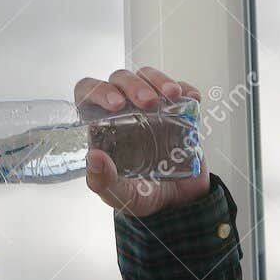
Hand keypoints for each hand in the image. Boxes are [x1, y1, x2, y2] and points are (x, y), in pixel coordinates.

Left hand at [73, 65, 208, 217]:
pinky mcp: (177, 110)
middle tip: (148, 103)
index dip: (97, 91)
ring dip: (158, 81)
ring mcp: (151, 108)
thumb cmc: (141, 194)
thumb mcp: (120, 195)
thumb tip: (93, 156)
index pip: (88, 94)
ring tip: (171, 96)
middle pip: (120, 80)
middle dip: (133, 85)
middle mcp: (123, 111)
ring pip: (147, 76)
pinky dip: (186, 89)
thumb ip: (103, 181)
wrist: (179, 203)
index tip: (115, 104)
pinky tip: (191, 98)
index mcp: (102, 126)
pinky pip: (180, 88)